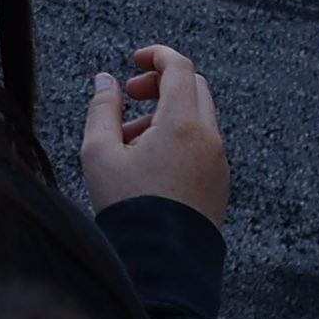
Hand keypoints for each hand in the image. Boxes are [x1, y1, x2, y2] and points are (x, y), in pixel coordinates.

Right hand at [82, 46, 230, 222]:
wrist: (162, 263)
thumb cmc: (129, 207)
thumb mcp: (99, 153)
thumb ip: (102, 109)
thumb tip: (105, 80)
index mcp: (183, 123)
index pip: (180, 67)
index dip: (156, 55)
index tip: (134, 61)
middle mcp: (209, 138)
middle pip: (193, 88)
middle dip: (161, 84)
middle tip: (130, 96)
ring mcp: (219, 162)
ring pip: (197, 118)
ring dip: (166, 114)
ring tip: (128, 142)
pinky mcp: (220, 183)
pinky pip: (202, 145)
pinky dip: (179, 138)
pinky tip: (148, 165)